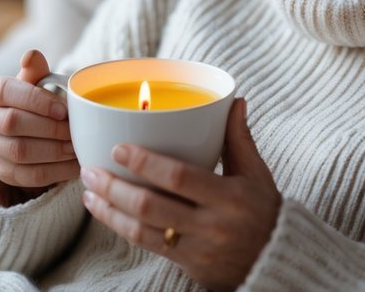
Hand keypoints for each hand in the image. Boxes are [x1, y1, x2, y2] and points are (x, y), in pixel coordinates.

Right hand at [0, 49, 77, 204]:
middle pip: (12, 124)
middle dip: (48, 128)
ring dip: (53, 151)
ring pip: (19, 153)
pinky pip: (27, 176)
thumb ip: (36, 70)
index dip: (36, 101)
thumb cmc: (32, 101)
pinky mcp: (0, 171)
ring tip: (76, 148)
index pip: (7, 92)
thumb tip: (32, 55)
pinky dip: (55, 172)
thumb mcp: (34, 83)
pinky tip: (74, 165)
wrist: (20, 131)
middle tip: (74, 131)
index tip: (64, 110)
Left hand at [80, 98, 280, 291]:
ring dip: (110, 210)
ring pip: (142, 230)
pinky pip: (148, 245)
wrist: (276, 263)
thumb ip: (239, 138)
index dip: (145, 163)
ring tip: (88, 192)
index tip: (118, 148)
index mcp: (230, 196)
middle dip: (114, 187)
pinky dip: (122, 228)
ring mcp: (197, 248)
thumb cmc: (264, 211)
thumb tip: (234, 100)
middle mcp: (211, 225)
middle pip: (151, 206)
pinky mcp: (187, 265)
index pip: (179, 177)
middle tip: (90, 170)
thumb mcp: (257, 174)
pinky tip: (106, 213)